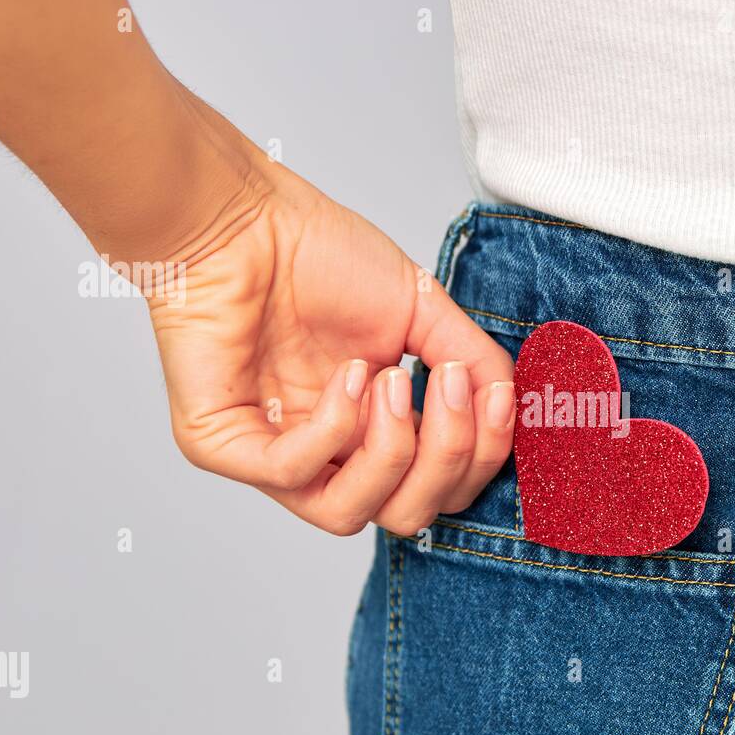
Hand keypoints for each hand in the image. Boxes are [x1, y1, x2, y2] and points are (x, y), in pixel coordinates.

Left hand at [0, 0, 515, 535]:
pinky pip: (294, 474)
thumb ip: (474, 362)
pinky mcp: (223, 446)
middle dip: (445, 458)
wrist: (243, 216)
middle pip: (405, 517)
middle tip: (447, 386)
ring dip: (391, 450)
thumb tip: (511, 405)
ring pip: (351, 516)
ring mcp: (273, 457)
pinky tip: (348, 375)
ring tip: (392, 379)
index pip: (438, 491)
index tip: (493, 395)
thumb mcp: (422, 310)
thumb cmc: (317, 253)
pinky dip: (335, 427)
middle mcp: (326, 456)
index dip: (478, 458)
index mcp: (372, 433)